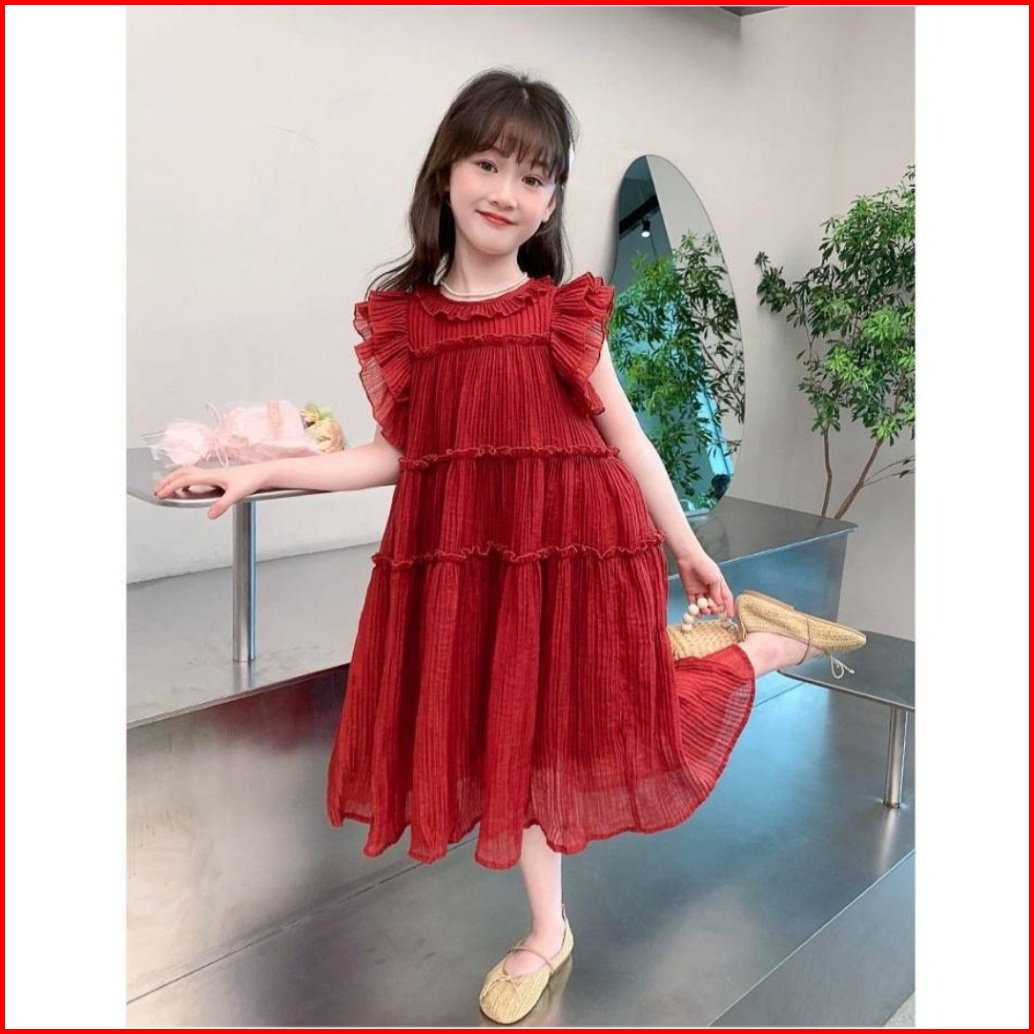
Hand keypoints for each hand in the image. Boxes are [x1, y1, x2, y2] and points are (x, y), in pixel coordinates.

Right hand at [153, 463, 268, 519]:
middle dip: (167, 481)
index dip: (171, 486)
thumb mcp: (237, 494)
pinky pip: (195, 475)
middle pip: (182, 473)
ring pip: (188, 472)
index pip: (185, 479)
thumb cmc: (251, 481)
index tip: (160, 493)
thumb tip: (210, 515)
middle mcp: (210, 472)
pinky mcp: (217, 476)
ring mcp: (213, 473)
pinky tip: (187, 487)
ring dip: (175, 478)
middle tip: (156, 490)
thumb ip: (223, 504)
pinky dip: (185, 479)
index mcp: (211, 475)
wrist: (263, 473)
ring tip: (166, 487)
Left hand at [675, 551, 734, 619]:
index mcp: (719, 584)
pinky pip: (693, 603)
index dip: (729, 607)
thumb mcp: (715, 579)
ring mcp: (700, 591)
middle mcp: (710, 589)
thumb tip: (718, 605)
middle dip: (715, 609)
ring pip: (704, 605)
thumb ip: (717, 593)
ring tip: (705, 610)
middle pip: (715, 603)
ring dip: (706, 610)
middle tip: (713, 610)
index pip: (726, 598)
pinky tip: (698, 614)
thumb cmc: (705, 566)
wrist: (689, 559)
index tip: (730, 617)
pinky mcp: (690, 591)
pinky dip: (695, 610)